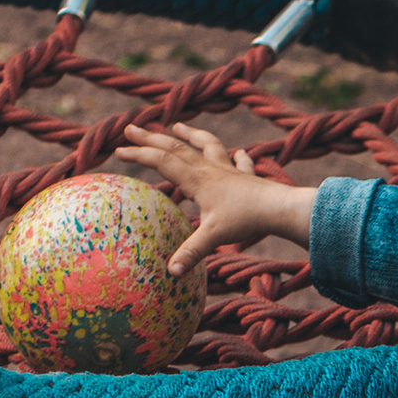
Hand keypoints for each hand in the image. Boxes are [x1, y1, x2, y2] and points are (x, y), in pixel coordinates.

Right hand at [112, 121, 313, 273]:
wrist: (279, 208)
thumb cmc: (245, 220)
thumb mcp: (213, 237)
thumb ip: (190, 253)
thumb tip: (170, 272)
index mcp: (196, 180)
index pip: (161, 162)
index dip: (138, 155)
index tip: (118, 151)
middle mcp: (210, 169)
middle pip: (176, 147)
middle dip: (151, 137)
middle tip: (131, 127)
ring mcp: (229, 170)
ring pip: (206, 145)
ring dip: (190, 134)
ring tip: (178, 125)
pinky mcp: (247, 176)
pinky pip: (240, 162)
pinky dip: (237, 157)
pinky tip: (239, 153)